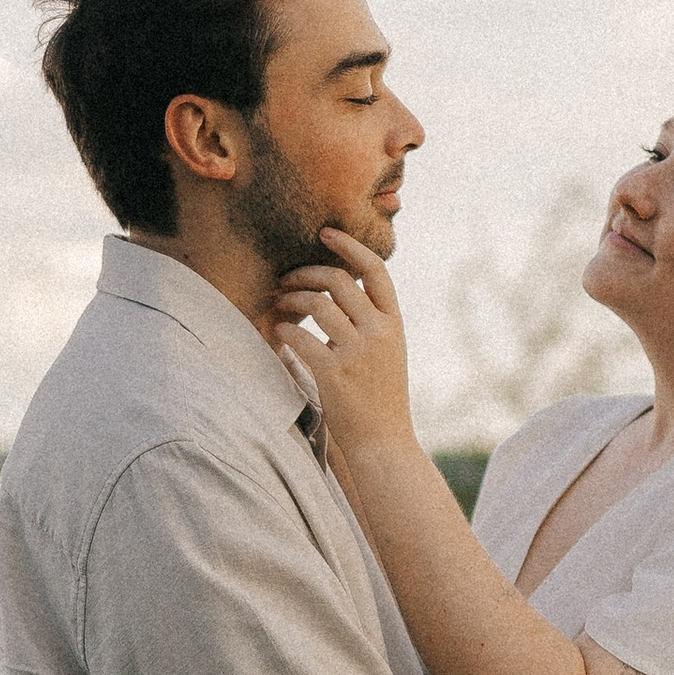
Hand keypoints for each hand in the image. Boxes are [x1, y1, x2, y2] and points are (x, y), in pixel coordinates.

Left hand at [273, 228, 417, 467]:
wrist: (383, 441)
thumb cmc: (379, 396)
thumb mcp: (387, 352)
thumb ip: (368, 321)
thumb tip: (335, 291)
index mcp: (394, 324)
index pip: (376, 270)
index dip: (350, 246)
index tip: (326, 233)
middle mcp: (379, 333)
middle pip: (339, 281)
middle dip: (306, 273)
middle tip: (286, 278)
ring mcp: (358, 352)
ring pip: (317, 304)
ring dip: (292, 298)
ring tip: (279, 302)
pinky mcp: (334, 373)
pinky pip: (301, 338)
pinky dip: (285, 330)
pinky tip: (279, 332)